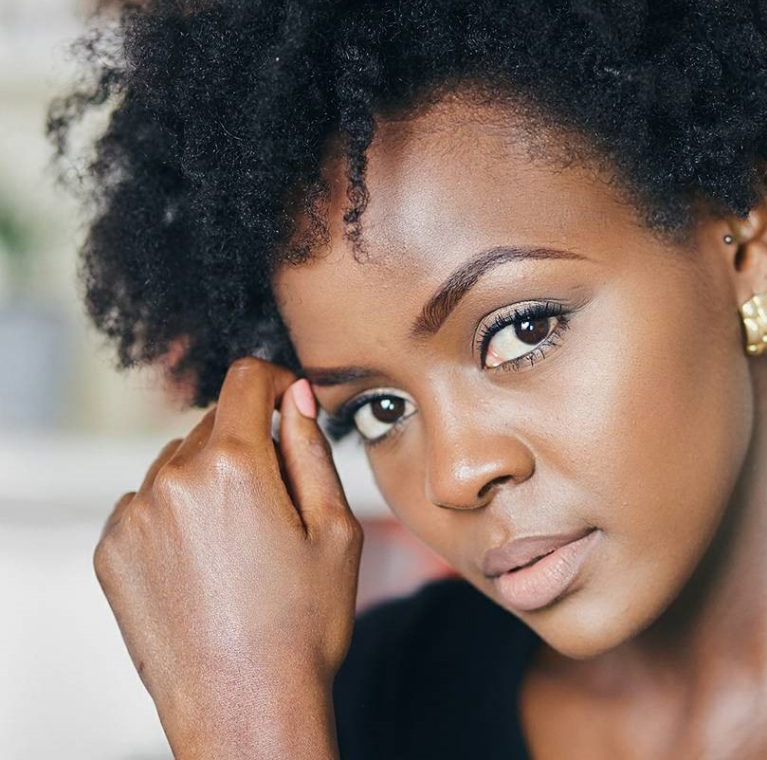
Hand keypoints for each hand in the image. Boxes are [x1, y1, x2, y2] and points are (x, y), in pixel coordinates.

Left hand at [93, 357, 361, 758]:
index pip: (245, 379)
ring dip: (209, 474)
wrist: (245, 707)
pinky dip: (175, 510)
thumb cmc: (303, 623)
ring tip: (239, 538)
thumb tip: (294, 393)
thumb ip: (310, 448)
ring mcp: (134, 516)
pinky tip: (203, 559)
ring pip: (179, 460)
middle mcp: (173, 479)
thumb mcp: (335, 528)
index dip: (274, 380)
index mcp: (236, 465)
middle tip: (277, 498)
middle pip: (215, 421)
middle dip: (249, 439)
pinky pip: (147, 500)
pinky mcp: (111, 550)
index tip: (289, 401)